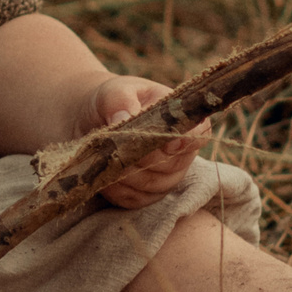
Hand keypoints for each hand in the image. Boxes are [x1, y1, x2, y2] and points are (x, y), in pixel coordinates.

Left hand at [84, 74, 203, 208]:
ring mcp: (166, 177)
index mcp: (182, 121)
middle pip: (172, 165)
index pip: (198, 134)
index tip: (168, 142)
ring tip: (105, 155)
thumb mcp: (114, 92)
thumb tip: (124, 118)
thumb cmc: (112, 101)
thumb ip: (121, 101)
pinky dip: (116, 189)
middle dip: (142, 157)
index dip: (187, 141)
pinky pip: (135, 199)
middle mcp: (182, 153)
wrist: (93, 119)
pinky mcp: (146, 195)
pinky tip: (102, 172)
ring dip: (126, 173)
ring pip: (153, 185)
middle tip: (115, 144)